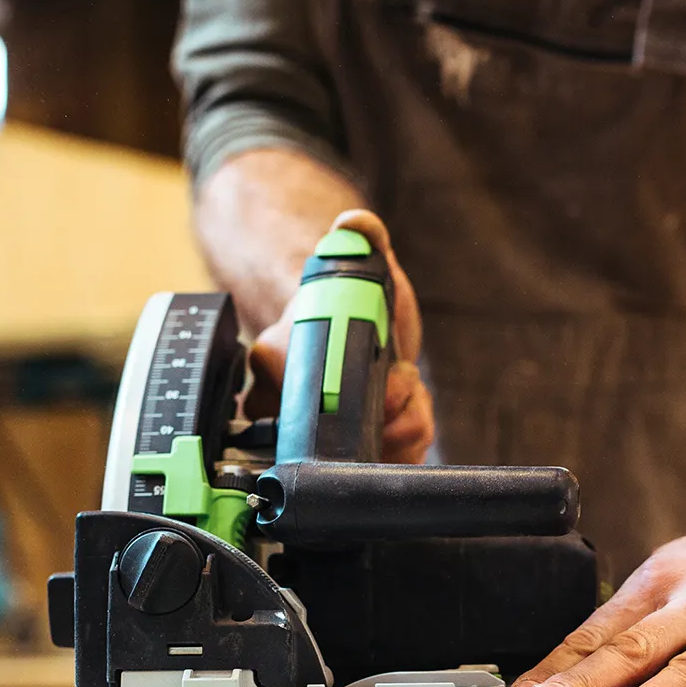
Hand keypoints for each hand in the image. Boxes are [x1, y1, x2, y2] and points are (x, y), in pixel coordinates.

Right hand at [245, 210, 434, 464]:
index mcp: (275, 362)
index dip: (373, 398)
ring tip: (408, 389)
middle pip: (344, 442)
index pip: (316, 405)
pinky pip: (383, 464)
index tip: (401, 379)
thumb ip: (363, 236)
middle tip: (407, 384)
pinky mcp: (345, 457)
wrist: (345, 326)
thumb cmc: (348, 299)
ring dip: (407, 426)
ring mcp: (313, 439)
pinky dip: (409, 443)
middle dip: (395, 419)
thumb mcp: (363, 265)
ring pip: (370, 456)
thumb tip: (357, 221)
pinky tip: (410, 415)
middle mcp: (283, 409)